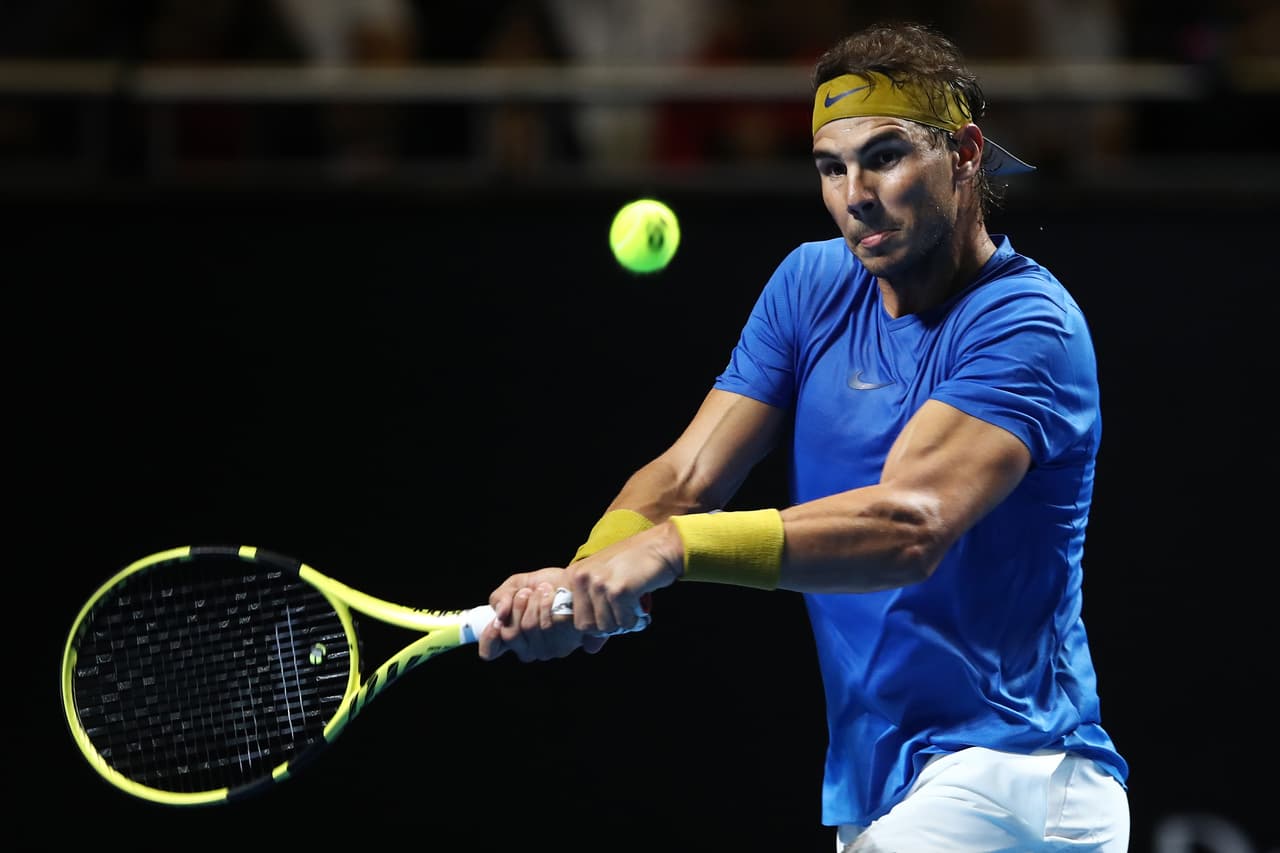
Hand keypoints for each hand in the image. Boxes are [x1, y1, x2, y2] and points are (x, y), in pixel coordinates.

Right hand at [478, 568, 608, 661]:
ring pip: (529, 627)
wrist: (573, 581)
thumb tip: (499, 613)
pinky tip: (555, 595)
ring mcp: (546, 650)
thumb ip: (501, 597)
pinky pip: (549, 624)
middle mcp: (527, 649)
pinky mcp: (566, 643)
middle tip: (525, 592)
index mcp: (512, 637)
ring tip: (543, 589)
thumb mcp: (516, 585)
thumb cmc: (544, 586)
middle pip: (510, 634)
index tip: (496, 620)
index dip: (489, 637)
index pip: (490, 651)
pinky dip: (549, 603)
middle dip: (517, 607)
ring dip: (535, 601)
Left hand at [559, 523, 681, 635]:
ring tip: (632, 604)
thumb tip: (589, 649)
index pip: (573, 618)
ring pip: (606, 627)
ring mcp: (599, 584)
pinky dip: (635, 619)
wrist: (661, 547)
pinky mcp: (618, 591)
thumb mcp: (608, 587)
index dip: (594, 622)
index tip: (610, 610)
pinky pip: (624, 623)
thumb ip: (597, 617)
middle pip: (586, 626)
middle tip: (624, 610)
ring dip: (624, 621)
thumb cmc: (634, 565)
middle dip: (608, 624)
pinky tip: (640, 602)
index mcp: (574, 575)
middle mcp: (582, 577)